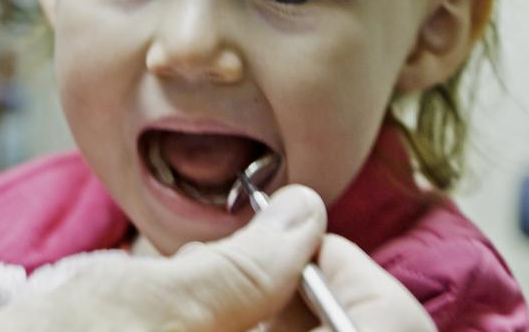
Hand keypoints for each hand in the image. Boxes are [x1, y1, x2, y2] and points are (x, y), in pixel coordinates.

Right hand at [0, 186, 435, 331]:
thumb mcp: (157, 305)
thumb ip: (247, 265)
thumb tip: (306, 214)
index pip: (378, 325)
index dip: (347, 272)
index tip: (302, 233)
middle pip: (331, 323)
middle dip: (294, 275)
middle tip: (251, 240)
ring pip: (281, 322)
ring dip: (254, 286)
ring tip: (195, 266)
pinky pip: (243, 326)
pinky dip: (227, 300)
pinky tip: (182, 286)